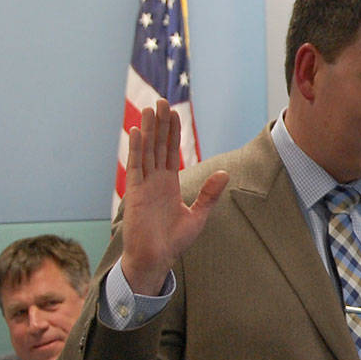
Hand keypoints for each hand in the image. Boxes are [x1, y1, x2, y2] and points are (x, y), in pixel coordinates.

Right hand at [120, 99, 228, 293]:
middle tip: (161, 101)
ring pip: (147, 150)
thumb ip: (209, 194)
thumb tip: (224, 173)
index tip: (174, 113)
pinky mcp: (135, 192)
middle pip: (158, 146)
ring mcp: (144, 185)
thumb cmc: (174, 241)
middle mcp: (155, 181)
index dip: (172, 133)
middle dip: (160, 124)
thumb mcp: (199, 215)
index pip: (171, 152)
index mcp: (169, 184)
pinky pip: (136, 166)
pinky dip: (137, 148)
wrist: (156, 258)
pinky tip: (138, 131)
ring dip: (149, 129)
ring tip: (150, 108)